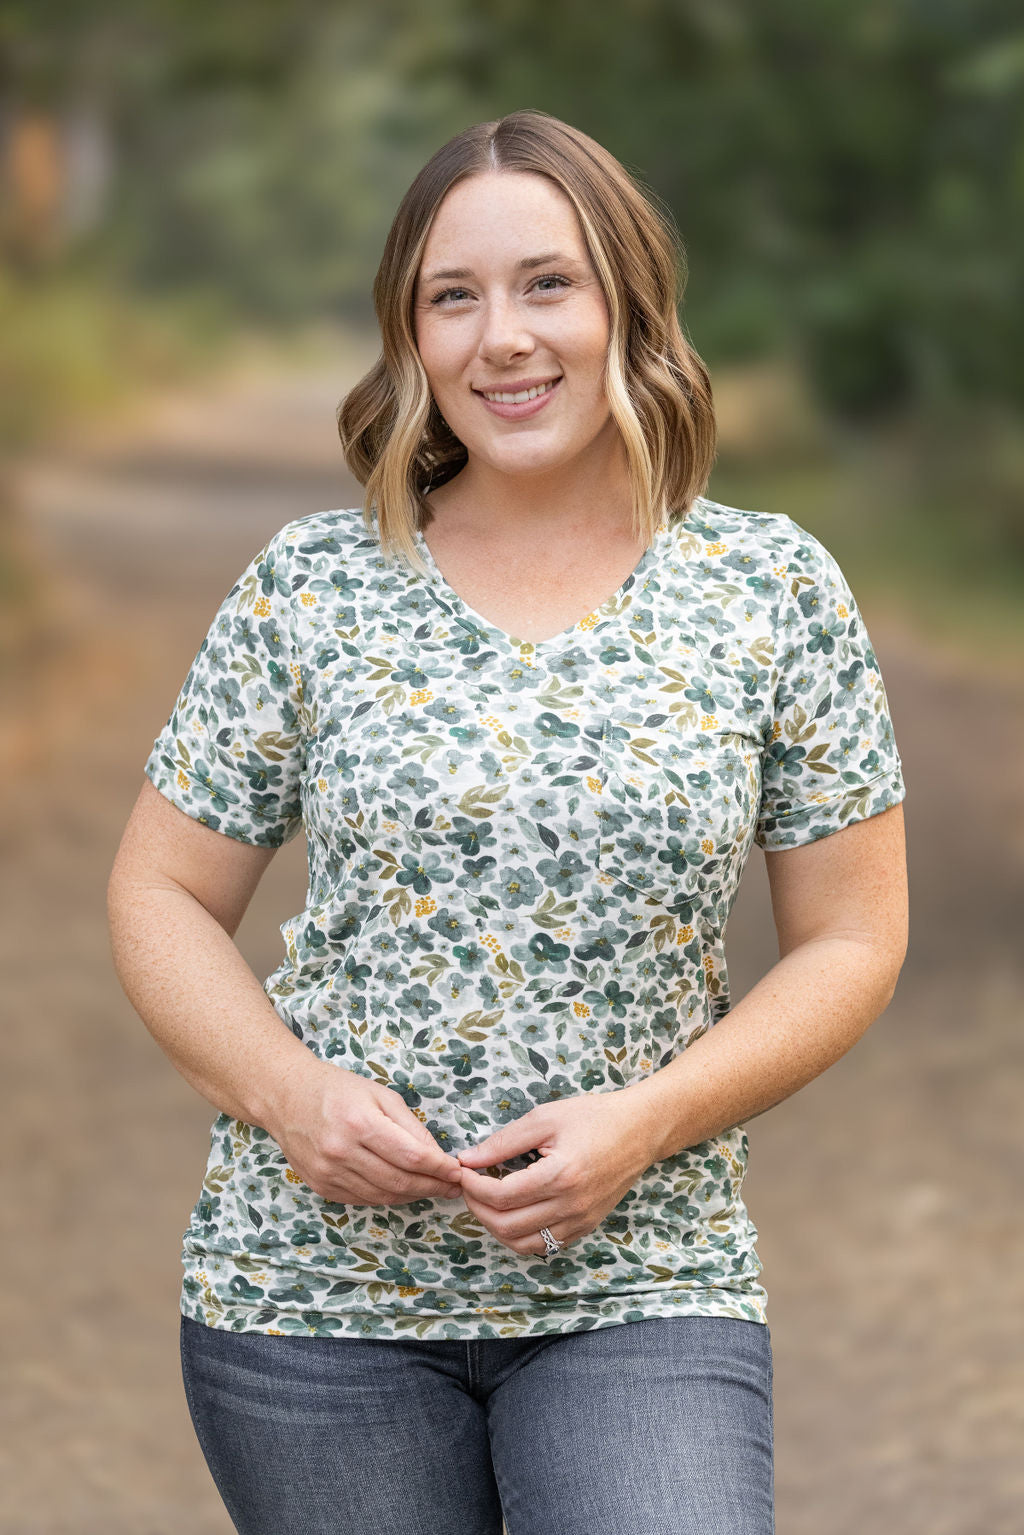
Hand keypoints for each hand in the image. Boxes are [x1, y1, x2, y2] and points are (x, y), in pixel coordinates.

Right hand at [265, 1059, 464, 1205]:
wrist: (287, 1098)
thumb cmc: (338, 1090)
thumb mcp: (381, 1095)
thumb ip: (411, 1127)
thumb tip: (438, 1157)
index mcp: (360, 1123)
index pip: (411, 1156)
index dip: (439, 1168)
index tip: (458, 1172)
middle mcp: (342, 1152)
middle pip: (400, 1182)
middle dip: (433, 1187)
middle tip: (453, 1187)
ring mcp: (328, 1173)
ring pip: (383, 1196)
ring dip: (414, 1196)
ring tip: (433, 1189)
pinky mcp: (321, 1187)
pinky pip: (364, 1199)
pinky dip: (388, 1197)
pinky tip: (403, 1190)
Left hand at [455, 1089, 654, 1256]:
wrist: (641, 1130)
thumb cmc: (593, 1117)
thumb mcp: (545, 1118)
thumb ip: (503, 1141)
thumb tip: (468, 1159)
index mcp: (560, 1176)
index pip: (501, 1196)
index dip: (473, 1187)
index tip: (463, 1172)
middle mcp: (571, 1206)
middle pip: (507, 1226)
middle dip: (477, 1208)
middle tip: (469, 1187)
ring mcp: (580, 1221)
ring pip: (523, 1245)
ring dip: (496, 1227)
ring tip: (487, 1202)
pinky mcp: (586, 1226)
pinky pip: (544, 1245)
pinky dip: (521, 1235)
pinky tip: (513, 1212)